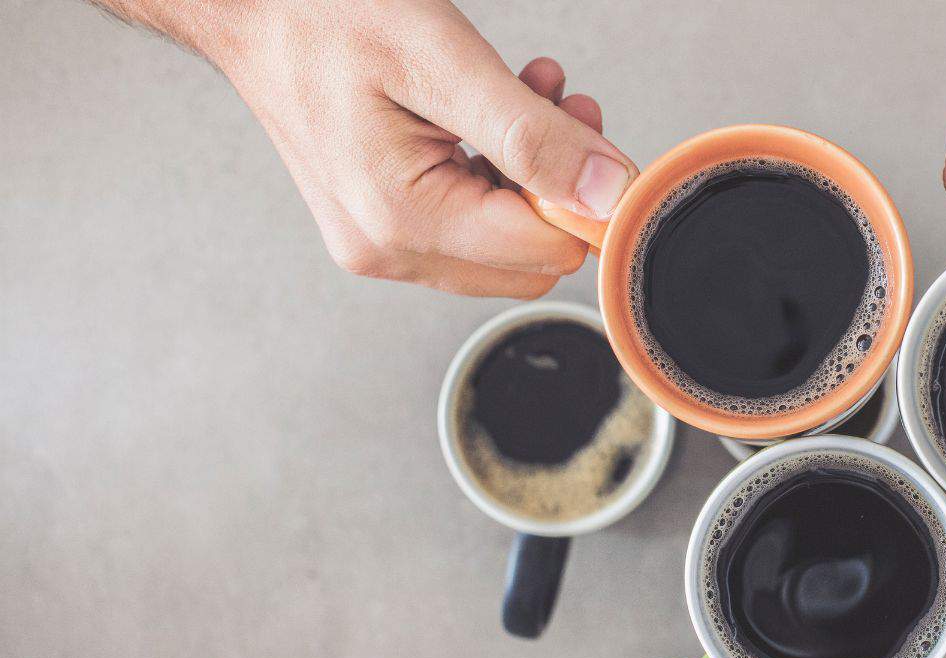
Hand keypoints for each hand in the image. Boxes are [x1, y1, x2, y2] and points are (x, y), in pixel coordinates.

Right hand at [96, 0, 635, 297]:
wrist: (251, 9)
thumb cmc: (323, 17)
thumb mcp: (444, 62)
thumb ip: (533, 136)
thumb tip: (607, 193)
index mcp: (402, 220)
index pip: (546, 250)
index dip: (583, 194)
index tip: (585, 128)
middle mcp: (388, 249)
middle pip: (531, 259)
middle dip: (559, 185)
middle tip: (559, 105)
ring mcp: (381, 244)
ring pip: (506, 244)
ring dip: (534, 173)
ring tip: (529, 93)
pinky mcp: (382, 228)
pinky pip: (470, 225)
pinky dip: (500, 172)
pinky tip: (498, 114)